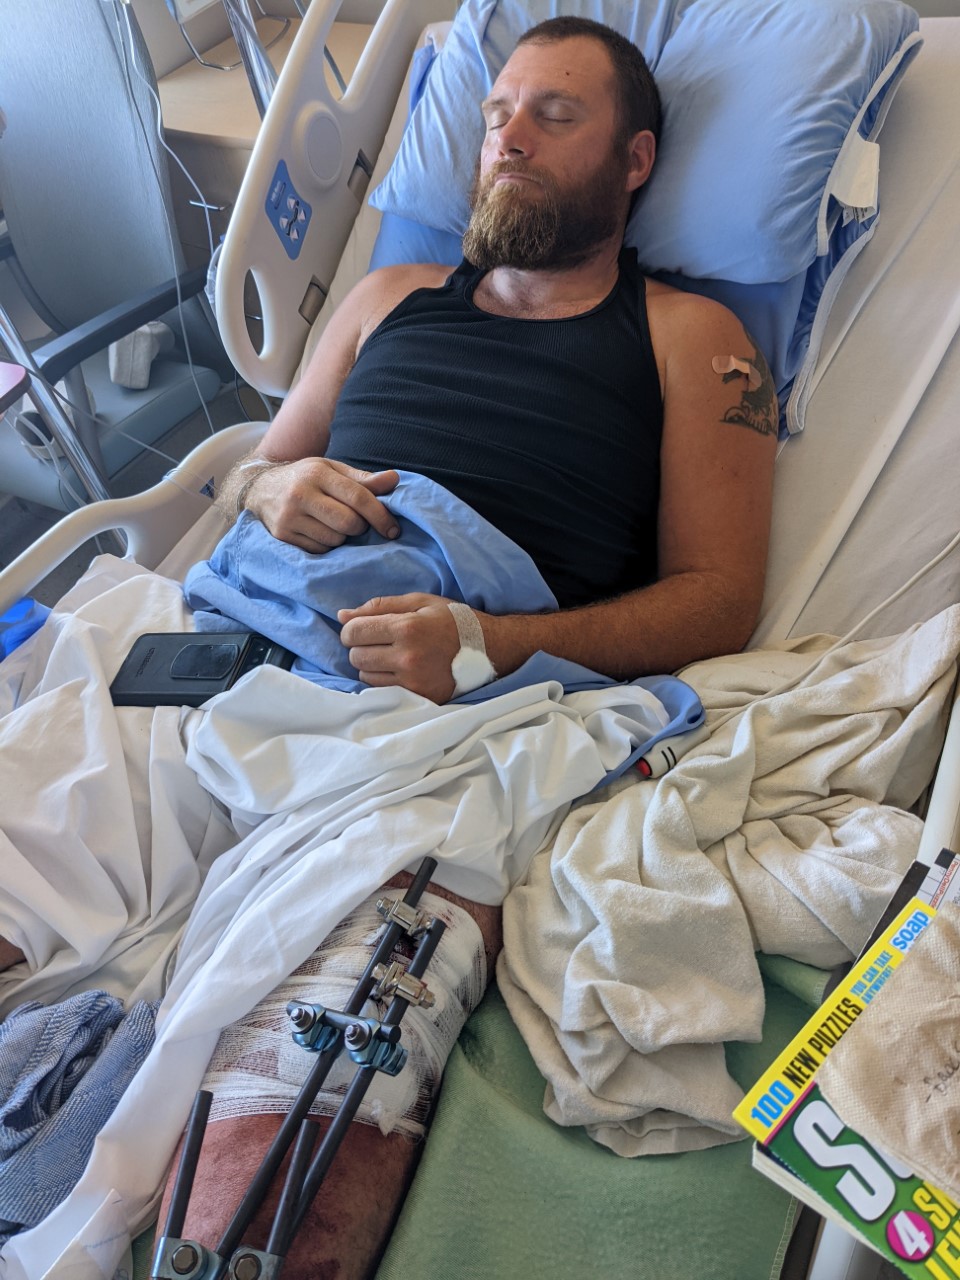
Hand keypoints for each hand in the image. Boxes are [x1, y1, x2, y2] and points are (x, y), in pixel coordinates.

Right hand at [247, 458, 399, 551]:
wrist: (261, 489)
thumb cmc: (306, 478)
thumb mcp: (332, 470)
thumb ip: (363, 479)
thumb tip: (394, 479)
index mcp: (318, 473)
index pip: (358, 497)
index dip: (380, 515)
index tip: (393, 529)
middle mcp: (300, 494)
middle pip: (348, 523)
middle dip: (360, 527)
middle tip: (356, 522)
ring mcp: (289, 517)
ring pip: (335, 540)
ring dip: (342, 537)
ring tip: (332, 523)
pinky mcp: (283, 536)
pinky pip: (319, 550)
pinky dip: (326, 545)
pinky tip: (318, 531)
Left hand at [338, 594, 461, 701]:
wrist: (489, 649)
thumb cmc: (452, 620)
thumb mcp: (419, 602)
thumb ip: (379, 606)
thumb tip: (342, 615)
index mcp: (406, 628)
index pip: (354, 632)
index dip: (352, 629)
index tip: (361, 628)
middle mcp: (407, 657)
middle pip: (356, 656)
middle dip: (360, 647)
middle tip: (378, 642)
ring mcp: (413, 681)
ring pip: (366, 675)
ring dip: (371, 665)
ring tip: (391, 656)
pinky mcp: (419, 697)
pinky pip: (382, 691)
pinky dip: (384, 680)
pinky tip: (399, 670)